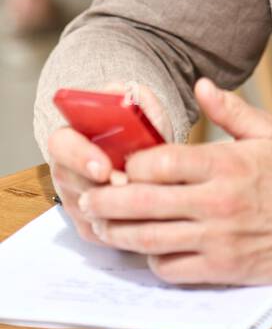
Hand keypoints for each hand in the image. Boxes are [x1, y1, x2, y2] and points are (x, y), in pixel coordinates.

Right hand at [47, 82, 173, 244]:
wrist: (152, 163)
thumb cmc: (144, 136)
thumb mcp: (145, 115)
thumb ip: (139, 102)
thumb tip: (130, 96)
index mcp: (74, 136)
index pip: (61, 143)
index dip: (79, 156)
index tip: (104, 167)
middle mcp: (67, 169)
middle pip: (68, 180)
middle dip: (97, 187)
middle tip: (125, 188)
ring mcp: (75, 199)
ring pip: (84, 209)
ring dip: (112, 207)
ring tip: (140, 200)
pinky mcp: (88, 225)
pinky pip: (98, 232)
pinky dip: (121, 226)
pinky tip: (141, 217)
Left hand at [76, 78, 271, 284]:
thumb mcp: (269, 133)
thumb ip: (230, 110)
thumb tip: (201, 85)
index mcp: (226, 164)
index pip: (161, 163)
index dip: (132, 166)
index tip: (122, 166)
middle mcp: (217, 202)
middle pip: (144, 202)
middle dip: (108, 203)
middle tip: (89, 201)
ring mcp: (217, 238)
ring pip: (150, 239)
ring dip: (118, 235)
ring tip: (102, 228)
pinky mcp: (221, 267)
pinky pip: (172, 267)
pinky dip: (152, 260)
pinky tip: (147, 249)